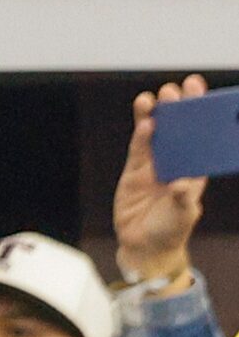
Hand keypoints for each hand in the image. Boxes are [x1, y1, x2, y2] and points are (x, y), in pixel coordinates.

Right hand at [114, 77, 209, 284]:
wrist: (144, 245)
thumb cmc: (170, 230)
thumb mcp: (183, 215)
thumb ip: (183, 199)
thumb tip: (182, 184)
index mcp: (195, 169)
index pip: (201, 136)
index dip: (201, 116)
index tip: (202, 96)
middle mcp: (176, 162)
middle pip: (179, 129)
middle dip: (179, 108)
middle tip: (177, 90)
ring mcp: (154, 165)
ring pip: (156, 134)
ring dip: (156, 115)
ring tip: (154, 98)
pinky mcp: (134, 171)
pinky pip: (138, 148)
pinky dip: (141, 135)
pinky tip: (145, 122)